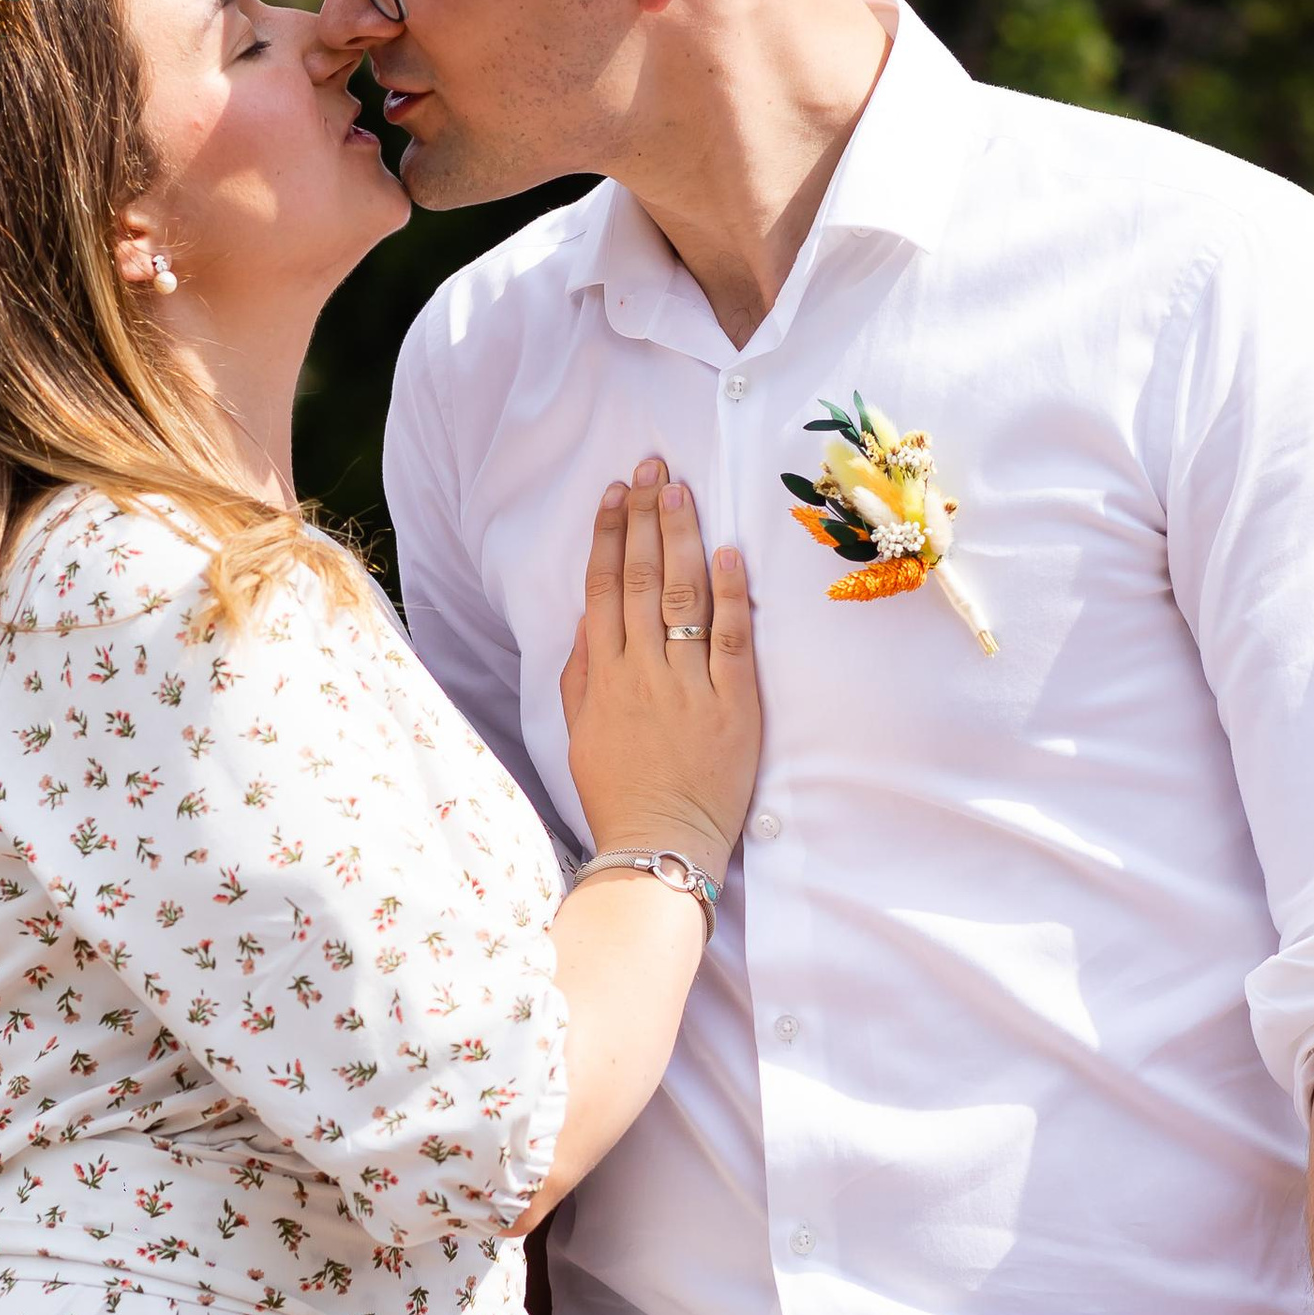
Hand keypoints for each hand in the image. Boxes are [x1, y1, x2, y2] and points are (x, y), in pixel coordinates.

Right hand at [558, 459, 758, 881]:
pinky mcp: (733, 706)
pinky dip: (731, 595)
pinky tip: (729, 554)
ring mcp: (688, 686)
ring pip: (682, 596)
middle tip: (654, 468)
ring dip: (681, 538)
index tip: (617, 492)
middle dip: (646, 517)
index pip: (604, 588)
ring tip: (682, 491)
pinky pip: (732, 640)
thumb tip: (589, 616)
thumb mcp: (580, 731)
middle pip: (641, 578)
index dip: (610, 534)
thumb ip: (582, 673)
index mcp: (603, 676)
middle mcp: (642, 671)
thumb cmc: (619, 791)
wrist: (659, 846)